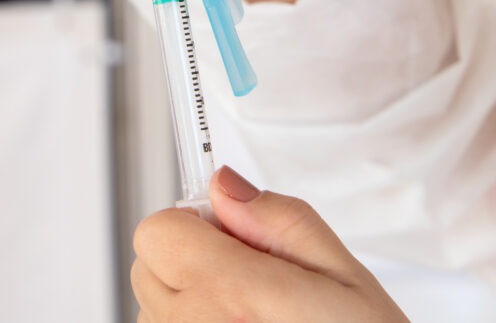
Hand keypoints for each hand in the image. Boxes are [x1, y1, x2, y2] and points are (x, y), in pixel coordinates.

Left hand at [130, 166, 408, 321]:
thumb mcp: (345, 278)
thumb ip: (279, 220)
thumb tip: (224, 185)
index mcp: (230, 293)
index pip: (157, 230)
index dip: (196, 224)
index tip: (232, 237)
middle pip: (150, 265)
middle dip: (191, 262)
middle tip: (251, 284)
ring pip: (154, 307)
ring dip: (189, 304)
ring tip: (251, 320)